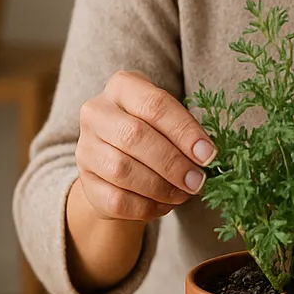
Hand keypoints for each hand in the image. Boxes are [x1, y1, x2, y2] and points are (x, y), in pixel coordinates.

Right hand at [74, 70, 216, 222]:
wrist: (119, 160)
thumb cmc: (153, 131)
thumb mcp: (168, 120)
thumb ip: (185, 132)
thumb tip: (207, 156)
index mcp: (123, 86)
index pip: (155, 105)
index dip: (184, 131)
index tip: (208, 155)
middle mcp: (97, 112)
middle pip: (135, 136)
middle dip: (173, 163)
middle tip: (197, 181)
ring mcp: (86, 147)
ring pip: (122, 170)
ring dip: (160, 187)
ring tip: (183, 194)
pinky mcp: (85, 181)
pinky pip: (115, 199)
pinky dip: (146, 206)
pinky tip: (164, 204)